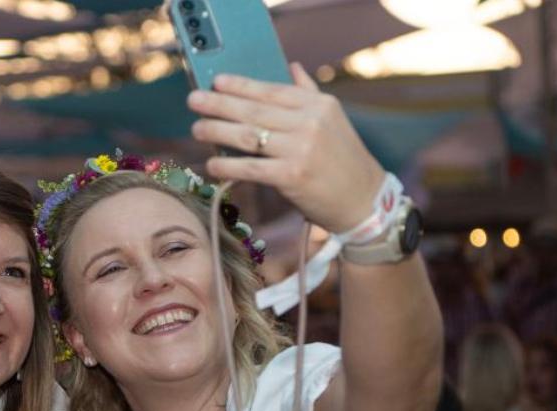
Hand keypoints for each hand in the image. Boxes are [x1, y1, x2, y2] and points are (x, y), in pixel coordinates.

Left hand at [188, 63, 385, 233]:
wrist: (363, 200)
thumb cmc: (343, 160)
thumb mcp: (332, 120)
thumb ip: (308, 92)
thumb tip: (291, 66)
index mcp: (319, 105)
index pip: (272, 90)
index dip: (241, 85)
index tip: (216, 81)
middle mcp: (310, 123)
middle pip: (254, 111)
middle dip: (219, 104)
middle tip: (193, 100)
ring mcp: (301, 149)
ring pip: (248, 136)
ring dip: (217, 131)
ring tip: (197, 128)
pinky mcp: (292, 177)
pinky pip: (251, 168)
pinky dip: (227, 165)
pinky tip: (211, 163)